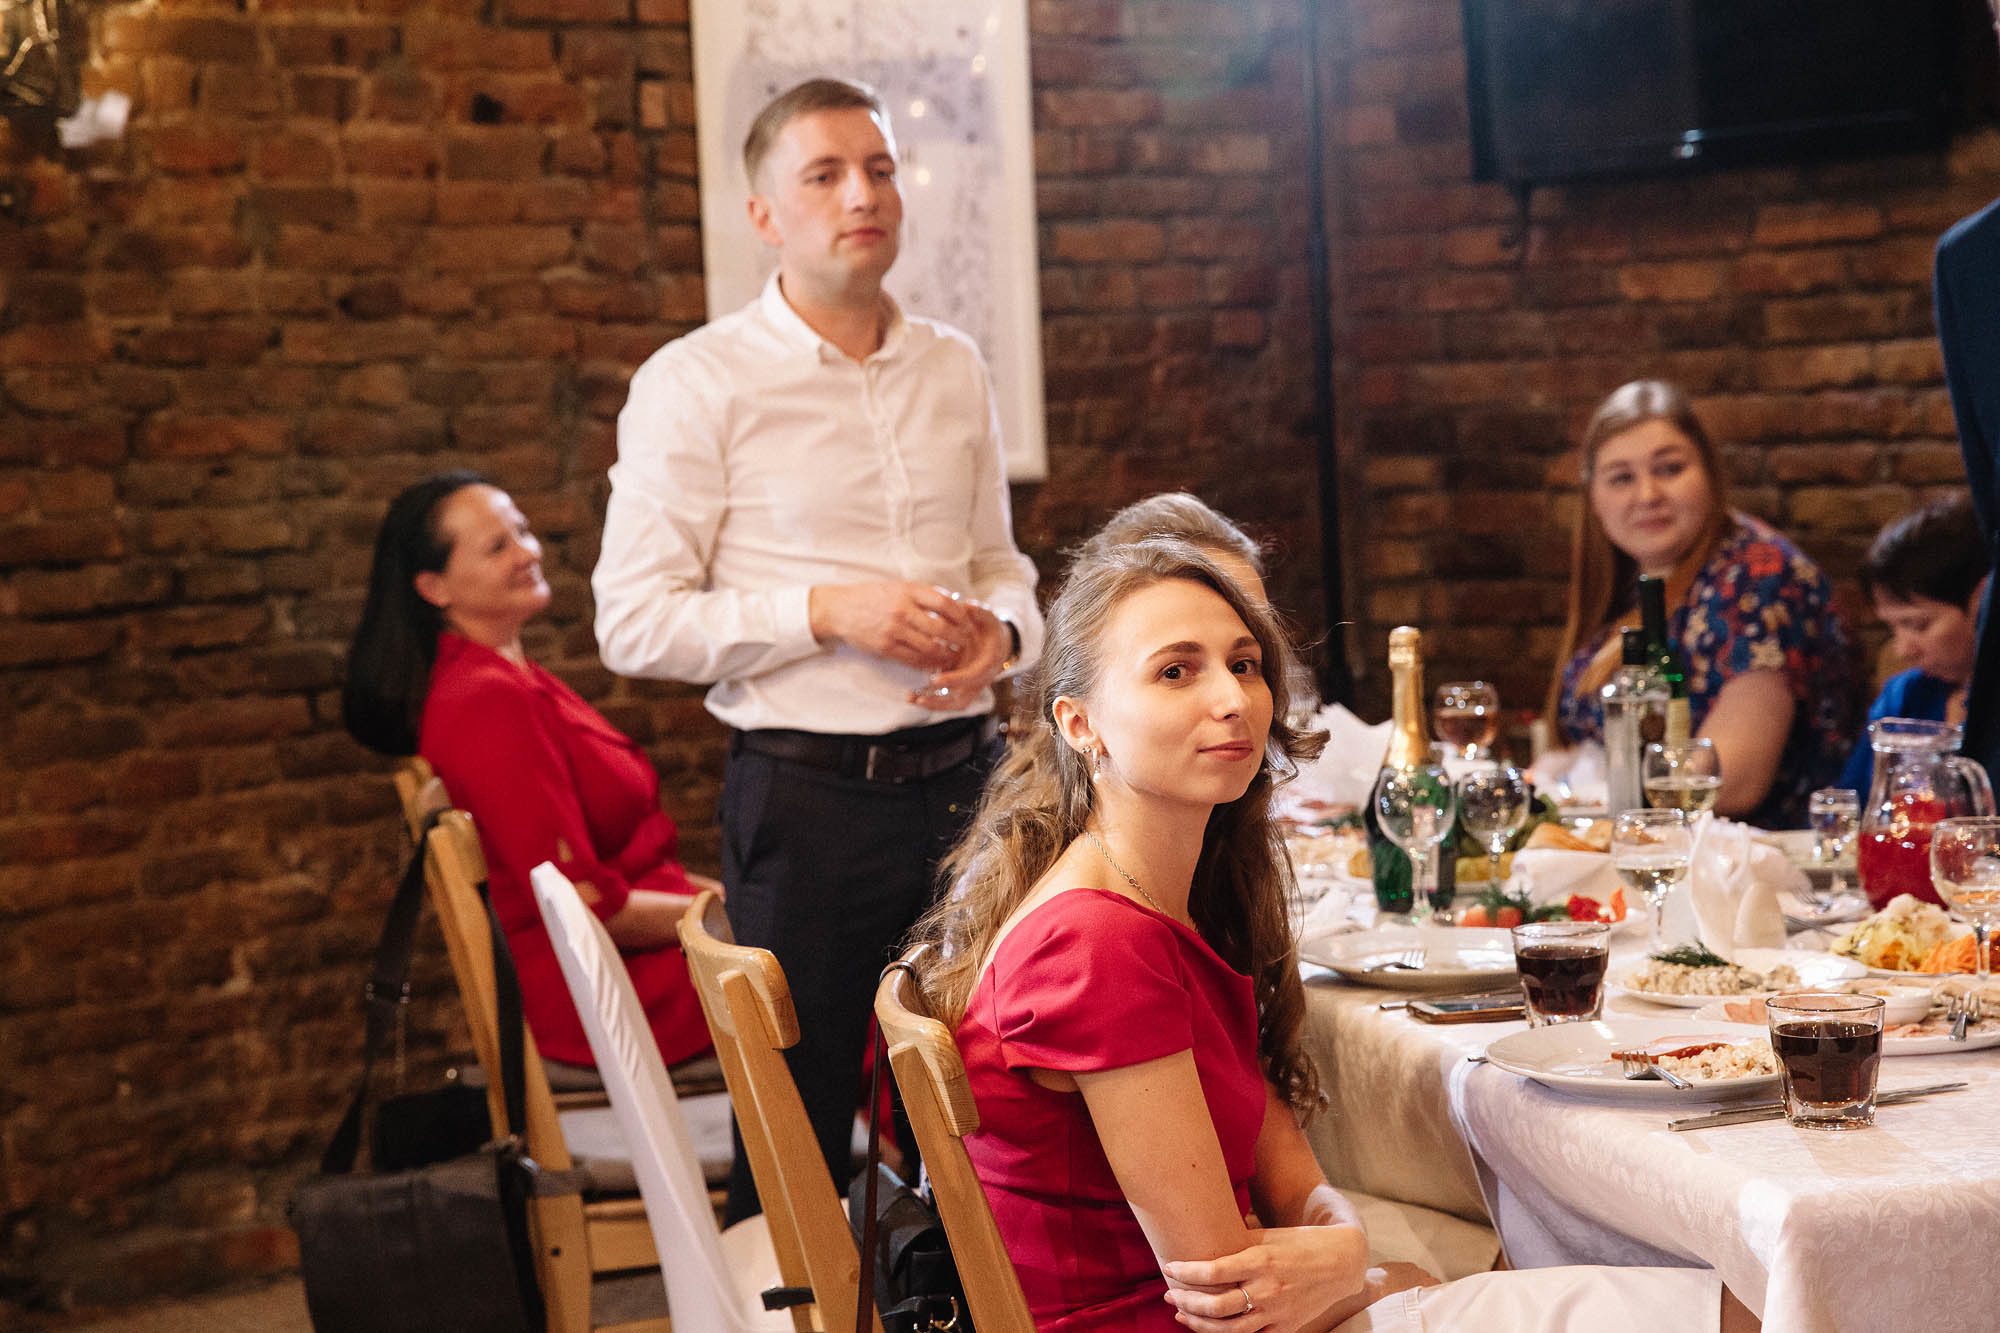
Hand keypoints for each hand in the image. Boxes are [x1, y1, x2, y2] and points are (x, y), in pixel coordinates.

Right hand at [808, 581, 973, 671]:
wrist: (840, 609)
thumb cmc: (872, 596)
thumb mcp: (898, 586)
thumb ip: (923, 594)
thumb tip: (952, 603)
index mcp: (908, 591)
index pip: (944, 603)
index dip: (960, 615)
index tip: (968, 621)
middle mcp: (902, 610)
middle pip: (941, 628)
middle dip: (958, 639)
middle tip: (965, 643)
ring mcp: (894, 630)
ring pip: (929, 647)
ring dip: (946, 654)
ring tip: (953, 655)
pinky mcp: (886, 647)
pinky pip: (913, 659)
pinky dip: (928, 663)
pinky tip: (935, 663)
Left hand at [910, 600, 1011, 711]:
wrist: (995, 643)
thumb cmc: (987, 629)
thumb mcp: (987, 617)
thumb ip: (979, 611)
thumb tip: (969, 605)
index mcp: (989, 663)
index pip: (973, 676)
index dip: (955, 679)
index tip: (935, 679)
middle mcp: (982, 679)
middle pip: (963, 699)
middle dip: (940, 700)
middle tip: (918, 696)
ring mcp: (973, 688)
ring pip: (955, 704)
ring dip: (934, 705)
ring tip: (912, 699)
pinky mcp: (964, 691)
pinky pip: (950, 703)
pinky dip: (933, 703)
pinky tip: (913, 698)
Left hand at [1160, 1224, 1369, 1331]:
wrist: (1341, 1263)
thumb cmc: (1298, 1243)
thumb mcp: (1267, 1236)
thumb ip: (1236, 1243)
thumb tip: (1200, 1240)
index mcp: (1261, 1260)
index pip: (1212, 1272)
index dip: (1185, 1272)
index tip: (1169, 1268)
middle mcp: (1267, 1289)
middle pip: (1216, 1306)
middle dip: (1186, 1303)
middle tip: (1169, 1296)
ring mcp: (1277, 1312)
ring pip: (1229, 1329)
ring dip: (1199, 1324)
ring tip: (1181, 1316)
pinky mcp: (1285, 1328)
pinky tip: (1211, 1329)